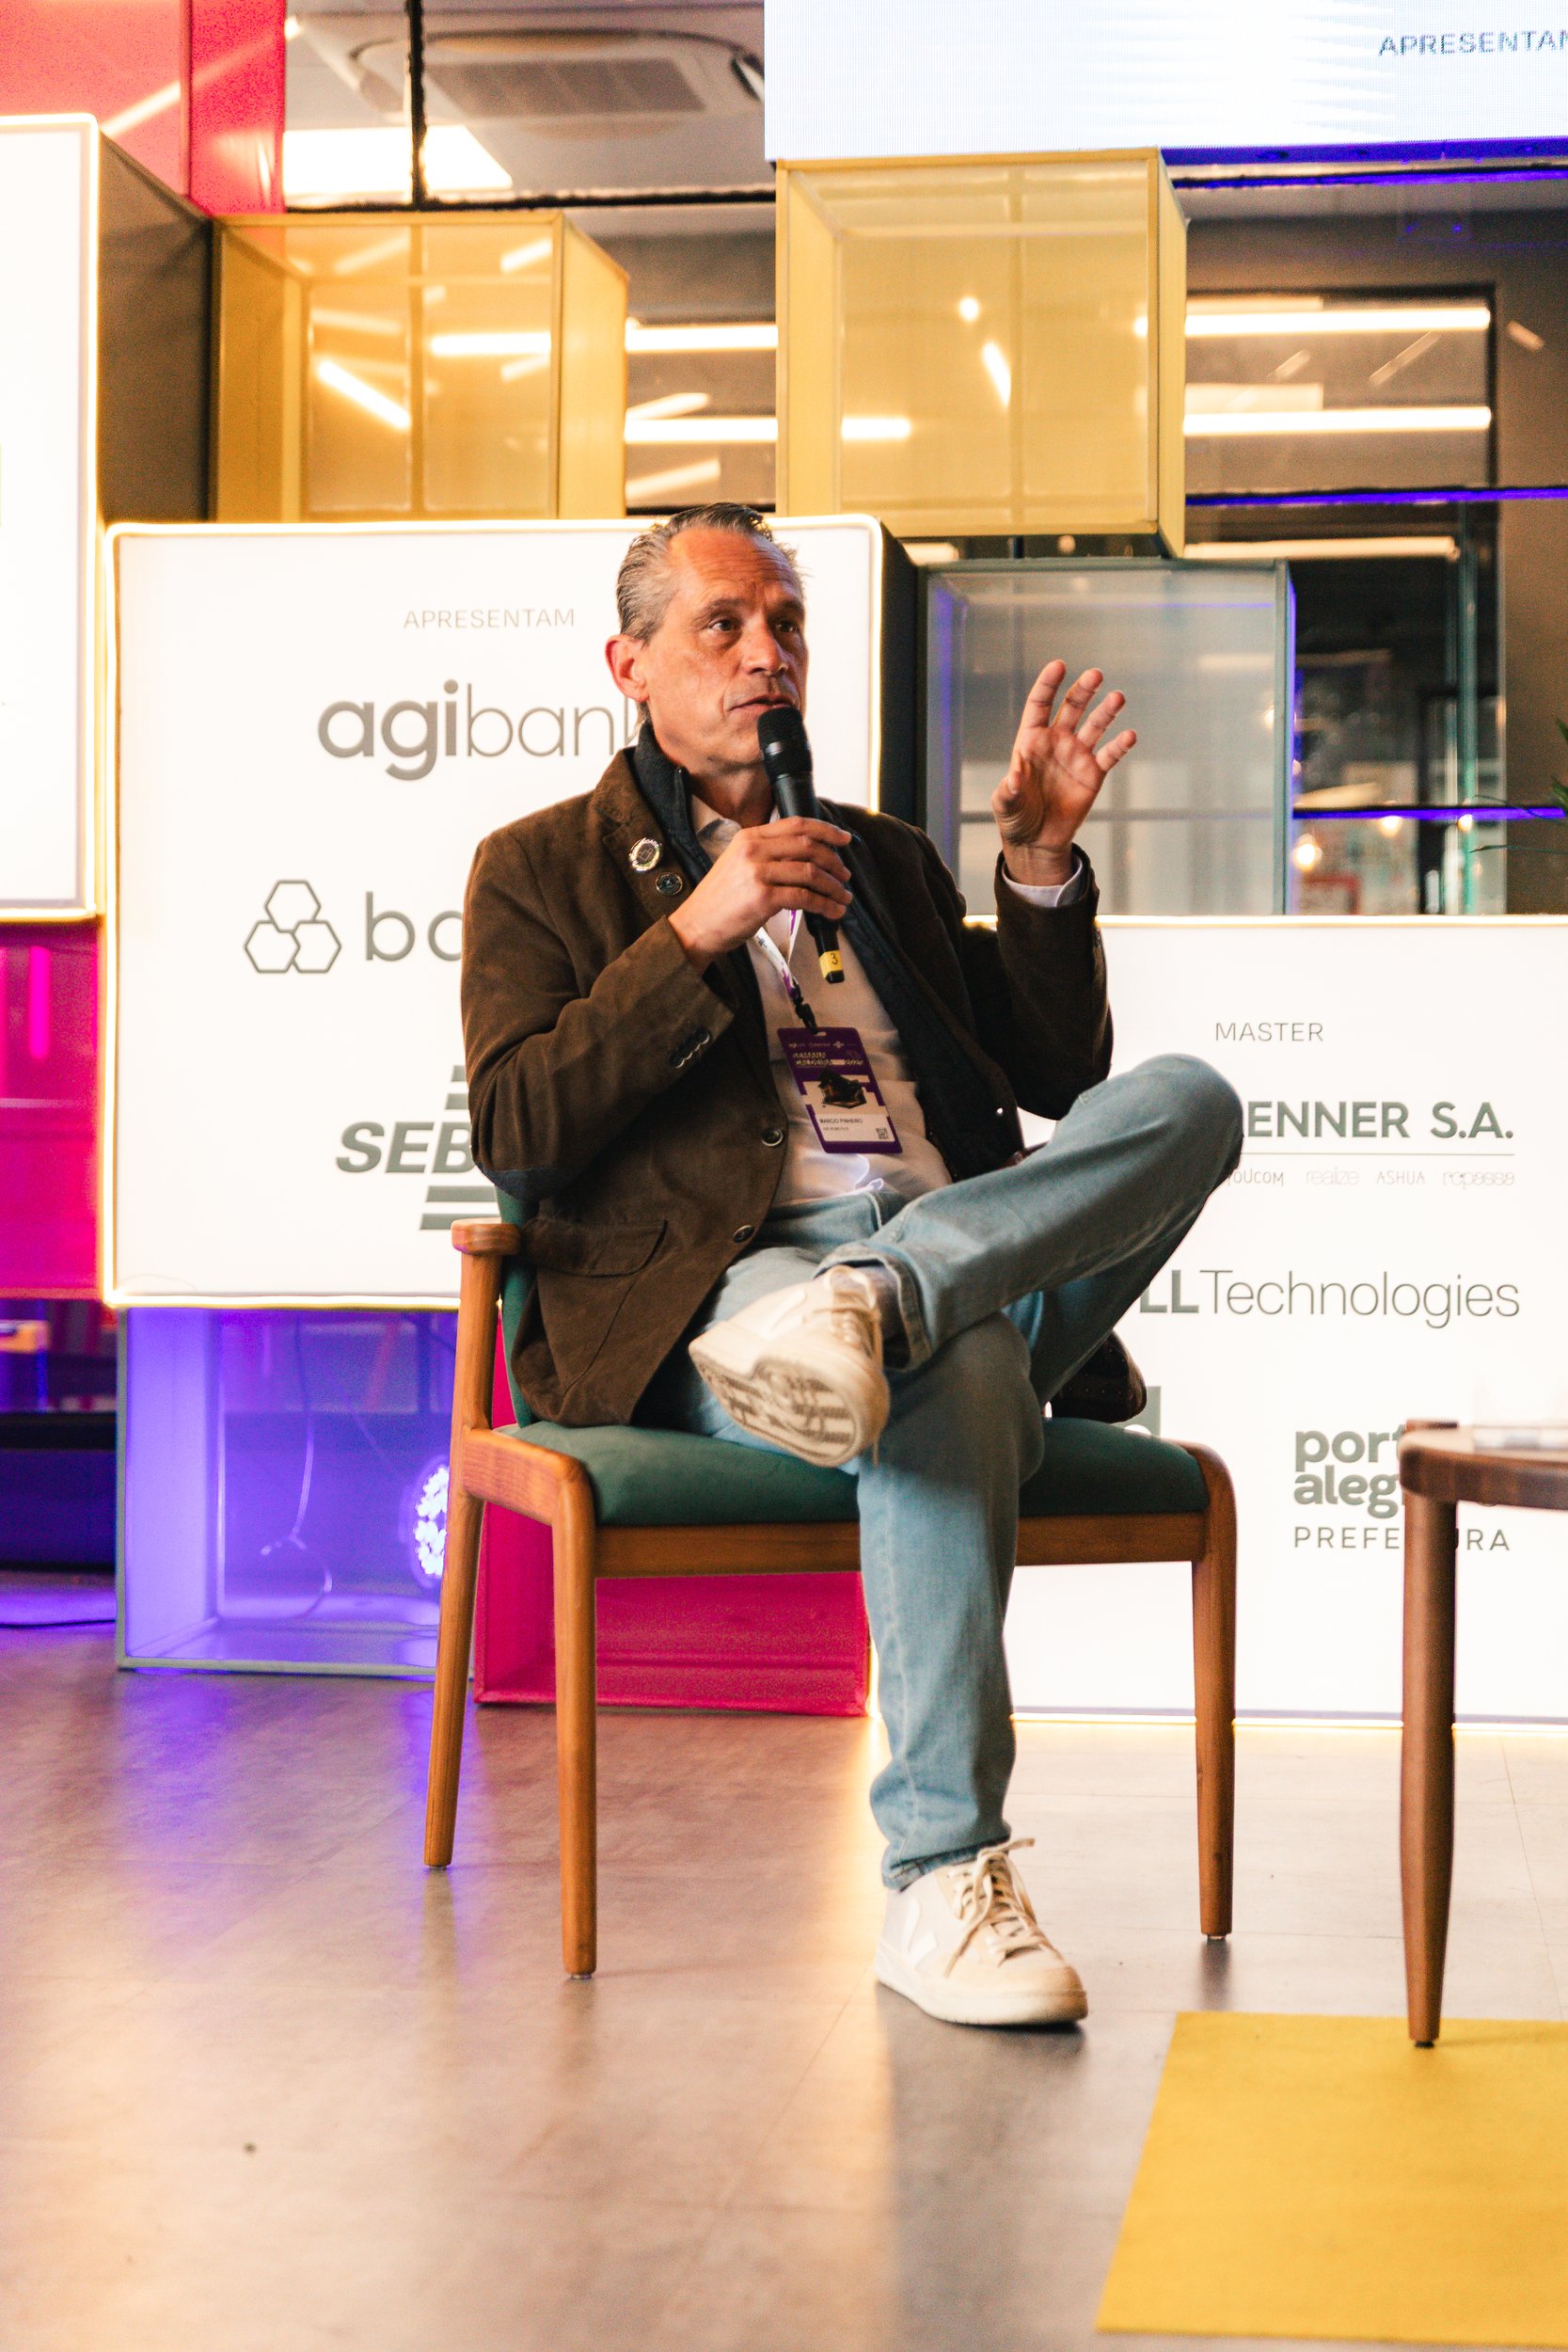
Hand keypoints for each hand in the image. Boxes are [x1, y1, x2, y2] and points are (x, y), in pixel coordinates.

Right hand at [668, 816, 851, 968]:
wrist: (696, 926)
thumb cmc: (718, 901)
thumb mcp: (737, 864)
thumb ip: (765, 855)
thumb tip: (803, 857)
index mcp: (749, 838)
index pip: (796, 824)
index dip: (825, 830)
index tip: (843, 839)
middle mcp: (754, 850)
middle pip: (808, 846)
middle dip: (834, 861)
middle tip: (844, 874)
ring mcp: (758, 873)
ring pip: (810, 872)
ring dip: (833, 886)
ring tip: (842, 897)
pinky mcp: (764, 898)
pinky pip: (805, 898)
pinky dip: (825, 905)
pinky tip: (832, 911)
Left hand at [992, 660, 1135, 888]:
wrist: (1037, 840)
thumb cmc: (1015, 817)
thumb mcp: (1005, 805)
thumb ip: (1008, 790)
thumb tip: (1013, 779)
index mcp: (1031, 741)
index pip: (1040, 704)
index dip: (1048, 684)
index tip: (1059, 665)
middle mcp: (1056, 741)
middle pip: (1072, 707)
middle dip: (1084, 690)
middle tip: (1096, 674)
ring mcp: (1077, 755)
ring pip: (1095, 725)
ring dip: (1107, 711)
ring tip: (1118, 697)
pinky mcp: (1094, 773)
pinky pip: (1110, 755)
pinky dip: (1120, 745)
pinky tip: (1129, 735)